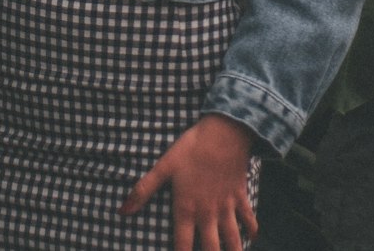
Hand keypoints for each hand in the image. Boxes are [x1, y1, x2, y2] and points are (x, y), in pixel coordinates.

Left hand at [120, 114, 258, 250]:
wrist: (223, 134)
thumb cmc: (191, 148)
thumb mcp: (163, 167)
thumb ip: (143, 190)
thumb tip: (122, 211)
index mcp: (186, 208)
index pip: (182, 245)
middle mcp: (207, 213)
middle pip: (210, 249)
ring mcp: (226, 207)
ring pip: (232, 240)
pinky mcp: (240, 196)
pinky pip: (248, 219)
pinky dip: (251, 230)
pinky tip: (251, 238)